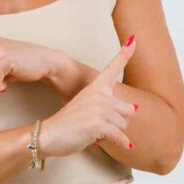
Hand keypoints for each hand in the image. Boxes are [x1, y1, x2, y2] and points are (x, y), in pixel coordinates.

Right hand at [37, 35, 139, 156]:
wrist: (48, 134)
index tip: (133, 38)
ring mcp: (98, 108)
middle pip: (127, 110)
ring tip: (93, 132)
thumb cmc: (69, 124)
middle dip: (117, 123)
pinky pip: (119, 136)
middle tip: (96, 126)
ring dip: (112, 134)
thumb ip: (109, 106)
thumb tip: (134, 108)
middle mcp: (98, 94)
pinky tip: (114, 144)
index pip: (112, 68)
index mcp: (95, 87)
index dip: (124, 53)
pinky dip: (120, 143)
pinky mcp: (97, 123)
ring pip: (123, 125)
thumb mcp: (88, 109)